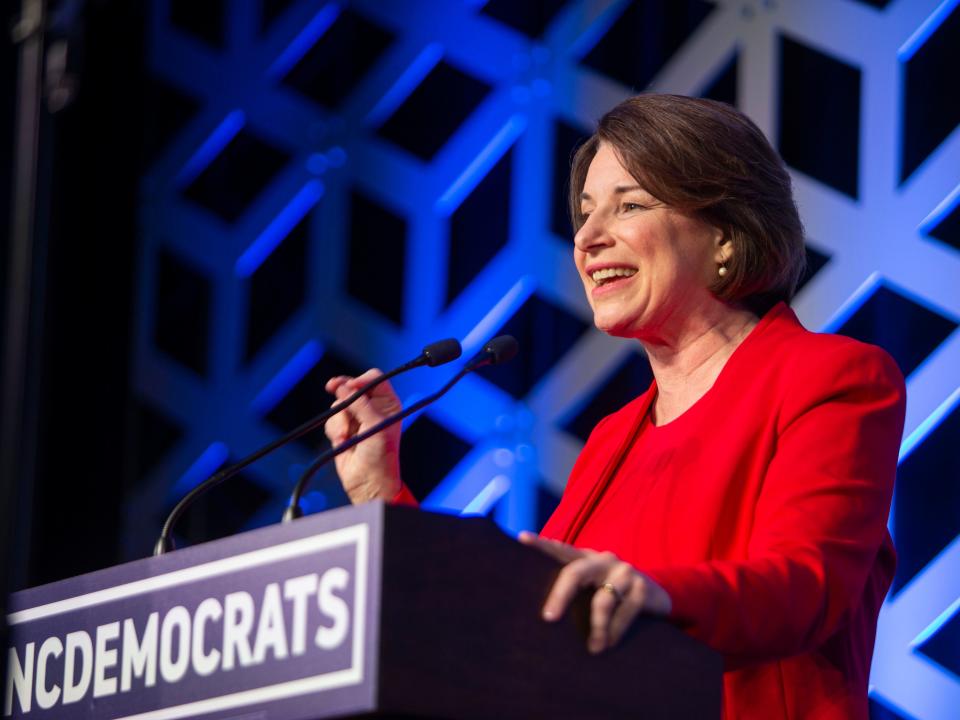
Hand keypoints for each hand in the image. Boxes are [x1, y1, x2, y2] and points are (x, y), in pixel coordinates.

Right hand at [324, 369, 402, 503]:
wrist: (368, 482)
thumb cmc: (381, 456)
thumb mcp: (375, 426)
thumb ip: (359, 404)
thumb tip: (344, 387)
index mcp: (388, 403)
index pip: (374, 379)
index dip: (360, 380)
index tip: (350, 387)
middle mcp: (373, 408)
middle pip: (352, 387)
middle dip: (343, 393)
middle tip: (332, 386)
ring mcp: (357, 418)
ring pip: (339, 403)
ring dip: (340, 419)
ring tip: (347, 435)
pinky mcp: (344, 428)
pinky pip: (332, 419)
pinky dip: (335, 430)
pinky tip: (342, 442)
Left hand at [518, 532, 671, 653]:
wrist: (655, 595)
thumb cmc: (611, 592)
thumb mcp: (592, 586)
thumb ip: (574, 590)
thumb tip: (544, 616)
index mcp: (585, 558)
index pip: (560, 549)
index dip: (542, 543)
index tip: (522, 538)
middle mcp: (603, 560)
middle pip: (575, 572)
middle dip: (560, 596)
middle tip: (549, 618)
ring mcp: (623, 571)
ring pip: (603, 600)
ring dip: (597, 627)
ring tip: (594, 648)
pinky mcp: (642, 587)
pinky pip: (625, 612)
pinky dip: (616, 630)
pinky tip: (610, 643)